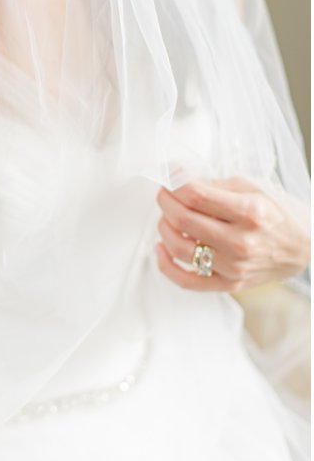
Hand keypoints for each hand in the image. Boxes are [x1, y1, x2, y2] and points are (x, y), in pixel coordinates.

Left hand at [155, 177, 310, 292]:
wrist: (302, 248)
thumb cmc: (275, 215)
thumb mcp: (252, 189)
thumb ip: (214, 185)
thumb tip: (177, 179)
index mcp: (250, 212)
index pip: (195, 195)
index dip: (173, 183)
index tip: (168, 176)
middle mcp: (242, 241)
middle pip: (183, 219)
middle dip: (165, 201)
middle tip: (164, 194)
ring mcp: (234, 266)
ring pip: (179, 247)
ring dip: (163, 227)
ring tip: (167, 217)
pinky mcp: (229, 284)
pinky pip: (186, 280)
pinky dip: (165, 265)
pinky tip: (160, 248)